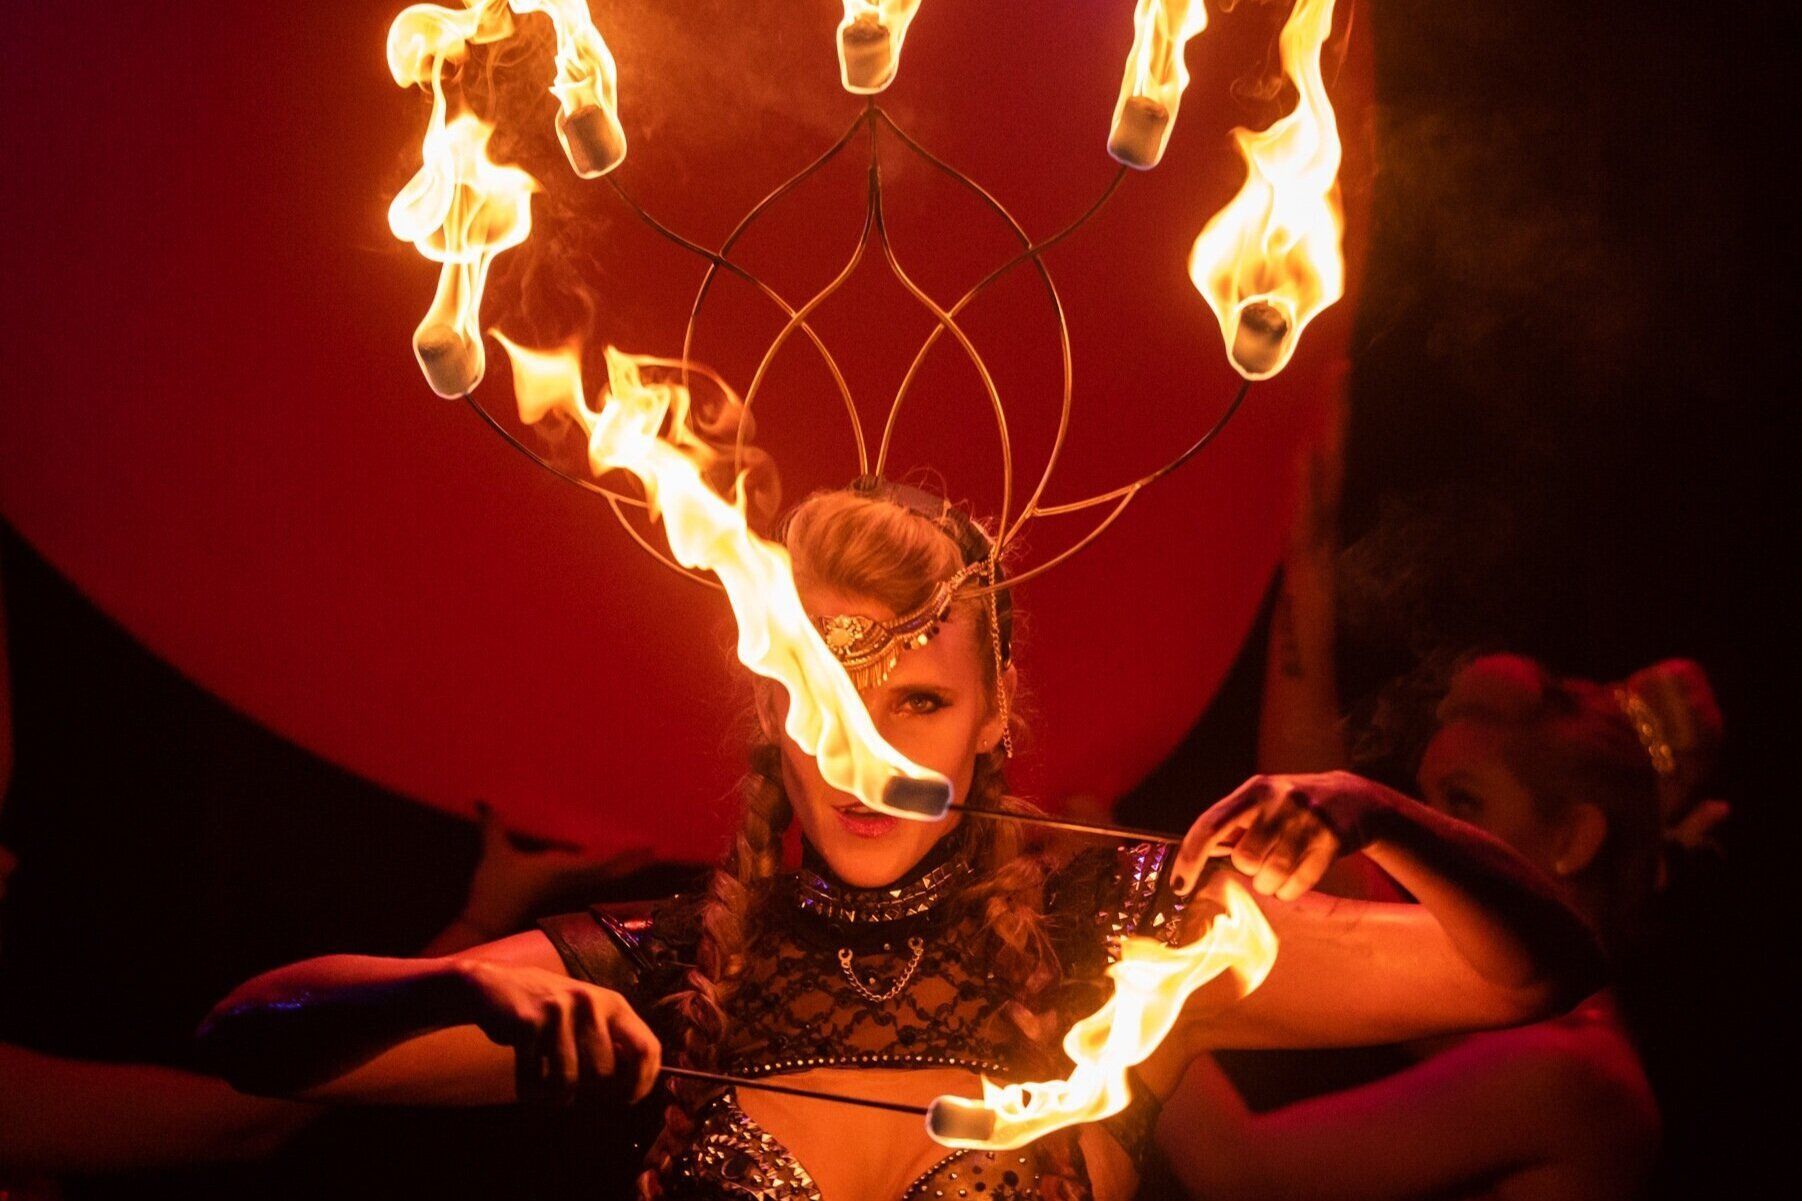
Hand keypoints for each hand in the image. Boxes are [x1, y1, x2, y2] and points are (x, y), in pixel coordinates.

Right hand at [452, 959, 660, 1105]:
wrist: (496, 986)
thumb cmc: (550, 1012)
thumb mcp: (589, 1018)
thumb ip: (613, 1045)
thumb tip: (633, 1089)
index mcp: (614, 1004)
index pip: (647, 1049)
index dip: (642, 1083)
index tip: (628, 1101)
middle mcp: (590, 1004)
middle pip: (604, 1074)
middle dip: (590, 1095)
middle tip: (575, 1094)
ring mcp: (558, 1011)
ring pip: (568, 1081)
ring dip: (556, 1097)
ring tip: (548, 1092)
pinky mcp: (527, 1022)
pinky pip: (533, 1078)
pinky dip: (529, 1091)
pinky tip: (528, 1086)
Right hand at [459, 803, 653, 937]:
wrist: (484, 925)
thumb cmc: (494, 890)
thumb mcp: (494, 854)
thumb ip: (493, 825)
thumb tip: (484, 800)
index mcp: (562, 870)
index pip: (603, 862)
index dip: (626, 855)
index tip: (648, 846)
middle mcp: (570, 879)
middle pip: (611, 872)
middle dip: (634, 861)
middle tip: (657, 849)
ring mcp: (565, 888)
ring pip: (603, 877)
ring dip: (623, 867)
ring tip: (643, 856)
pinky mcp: (557, 892)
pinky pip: (590, 879)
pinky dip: (605, 870)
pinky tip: (610, 866)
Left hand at [1171, 772, 1394, 901]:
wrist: (1355, 799)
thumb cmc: (1295, 808)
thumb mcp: (1263, 803)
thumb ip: (1233, 826)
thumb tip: (1196, 856)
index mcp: (1254, 790)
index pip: (1210, 826)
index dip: (1191, 857)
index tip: (1179, 884)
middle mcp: (1279, 800)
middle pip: (1245, 859)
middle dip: (1250, 869)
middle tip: (1265, 858)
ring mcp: (1308, 819)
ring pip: (1271, 875)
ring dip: (1271, 882)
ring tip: (1282, 867)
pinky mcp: (1332, 839)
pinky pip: (1298, 884)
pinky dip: (1291, 889)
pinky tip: (1298, 875)